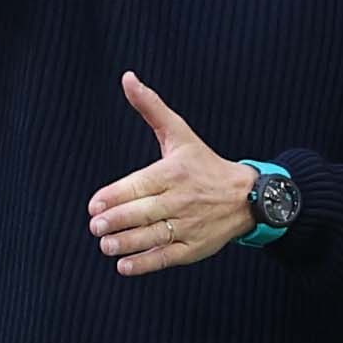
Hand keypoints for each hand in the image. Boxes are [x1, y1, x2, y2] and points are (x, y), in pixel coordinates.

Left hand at [87, 72, 259, 276]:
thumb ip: (151, 107)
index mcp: (174, 172)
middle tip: (95, 227)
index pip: (140, 185)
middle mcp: (182, 199)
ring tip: (106, 245)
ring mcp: (190, 225)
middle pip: (144, 212)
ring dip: (127, 243)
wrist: (247, 196)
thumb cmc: (204, 164)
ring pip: (154, 236)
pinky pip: (167, 257)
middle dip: (116, 221)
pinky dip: (146, 263)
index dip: (115, 196)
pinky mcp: (196, 248)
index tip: (94, 204)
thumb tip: (127, 77)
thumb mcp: (180, 134)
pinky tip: (125, 265)